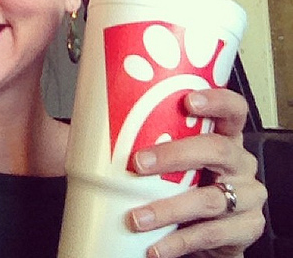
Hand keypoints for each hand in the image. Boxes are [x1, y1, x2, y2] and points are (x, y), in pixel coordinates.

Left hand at [126, 89, 266, 257]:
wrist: (206, 231)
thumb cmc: (185, 184)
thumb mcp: (175, 160)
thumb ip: (155, 143)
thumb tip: (97, 128)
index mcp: (224, 136)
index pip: (232, 109)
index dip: (216, 101)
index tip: (187, 101)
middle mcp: (239, 162)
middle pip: (217, 149)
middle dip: (174, 155)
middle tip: (138, 163)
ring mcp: (247, 196)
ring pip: (209, 199)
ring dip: (168, 208)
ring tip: (137, 218)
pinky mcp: (246, 228)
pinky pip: (211, 234)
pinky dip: (179, 241)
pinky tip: (156, 246)